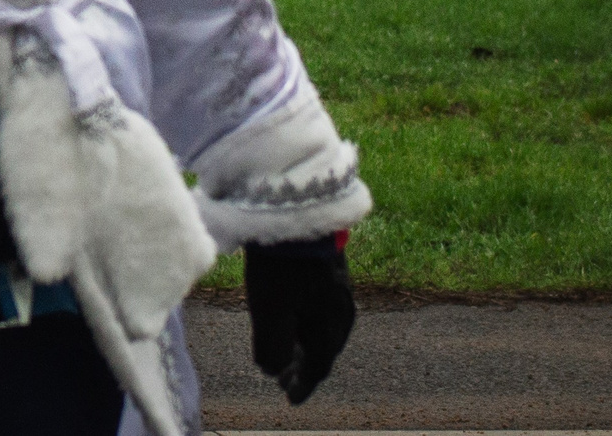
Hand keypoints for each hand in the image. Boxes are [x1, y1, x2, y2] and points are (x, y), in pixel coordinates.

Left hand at [246, 236, 355, 404]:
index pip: (318, 367)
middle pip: (321, 349)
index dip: (302, 385)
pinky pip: (317, 308)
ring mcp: (338, 289)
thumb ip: (272, 349)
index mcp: (331, 328)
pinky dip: (303, 322)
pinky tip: (289, 316)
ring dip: (301, 344)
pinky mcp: (327, 270)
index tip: (289, 399)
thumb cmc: (282, 266)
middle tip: (282, 381)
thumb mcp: (270, 313)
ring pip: (319, 327)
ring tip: (284, 353)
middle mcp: (341, 311)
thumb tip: (272, 370)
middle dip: (300, 367)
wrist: (294, 211)